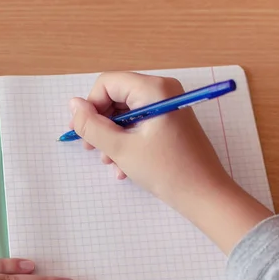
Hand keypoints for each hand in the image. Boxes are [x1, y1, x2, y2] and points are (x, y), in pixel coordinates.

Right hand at [69, 72, 228, 204]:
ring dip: (112, 137)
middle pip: (116, 97)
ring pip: (125, 113)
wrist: (204, 195)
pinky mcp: (170, 122)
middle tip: (91, 148)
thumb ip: (92, 125)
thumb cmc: (166, 171)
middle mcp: (162, 91)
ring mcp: (168, 106)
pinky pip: (139, 124)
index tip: (83, 132)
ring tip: (110, 162)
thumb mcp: (120, 148)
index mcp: (153, 89)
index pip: (107, 84)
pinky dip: (127, 141)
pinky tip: (123, 166)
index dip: (91, 106)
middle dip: (101, 124)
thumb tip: (73, 106)